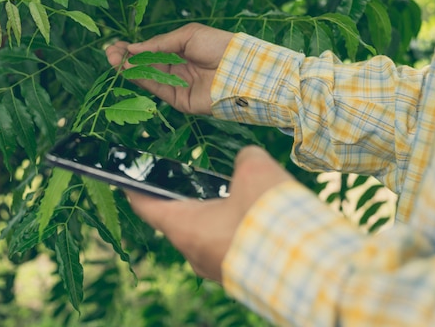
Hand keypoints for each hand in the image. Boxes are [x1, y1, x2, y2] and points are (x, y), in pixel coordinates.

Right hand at [106, 23, 232, 114]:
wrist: (240, 68)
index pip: (151, 51)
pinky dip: (142, 79)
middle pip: (146, 65)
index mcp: (181, 51)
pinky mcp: (179, 100)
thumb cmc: (219, 46)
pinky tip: (129, 69)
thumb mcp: (188, 36)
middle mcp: (176, 69)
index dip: (133, 49)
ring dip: (129, 69)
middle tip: (109, 53)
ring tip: (113, 60)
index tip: (116, 46)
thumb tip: (134, 48)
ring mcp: (177, 85)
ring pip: (148, 77)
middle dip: (126, 59)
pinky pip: (157, 88)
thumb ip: (160, 43)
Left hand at [127, 146, 294, 282]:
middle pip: (177, 221)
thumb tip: (246, 161)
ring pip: (205, 237)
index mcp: (186, 228)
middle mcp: (194, 254)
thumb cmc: (270, 219)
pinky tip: (254, 219)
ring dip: (213, 217)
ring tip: (234, 197)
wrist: (311, 269)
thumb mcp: (255, 171)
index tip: (123, 179)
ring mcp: (216, 269)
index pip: (146, 206)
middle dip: (185, 200)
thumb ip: (243, 159)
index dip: (132, 189)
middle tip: (194, 181)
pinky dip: (234, 233)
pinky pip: (227, 249)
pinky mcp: (238, 276)